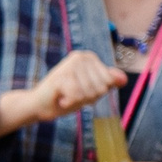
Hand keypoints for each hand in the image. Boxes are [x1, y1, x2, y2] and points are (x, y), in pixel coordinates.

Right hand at [0, 49, 124, 137]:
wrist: (38, 104)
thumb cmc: (65, 96)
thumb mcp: (91, 89)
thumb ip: (107, 82)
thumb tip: (123, 79)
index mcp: (89, 57)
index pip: (109, 82)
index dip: (96, 92)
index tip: (81, 90)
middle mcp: (80, 56)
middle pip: (100, 89)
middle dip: (87, 98)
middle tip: (71, 94)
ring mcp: (70, 65)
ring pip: (89, 94)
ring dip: (77, 101)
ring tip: (65, 96)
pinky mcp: (60, 77)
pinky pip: (77, 97)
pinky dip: (69, 103)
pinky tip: (60, 98)